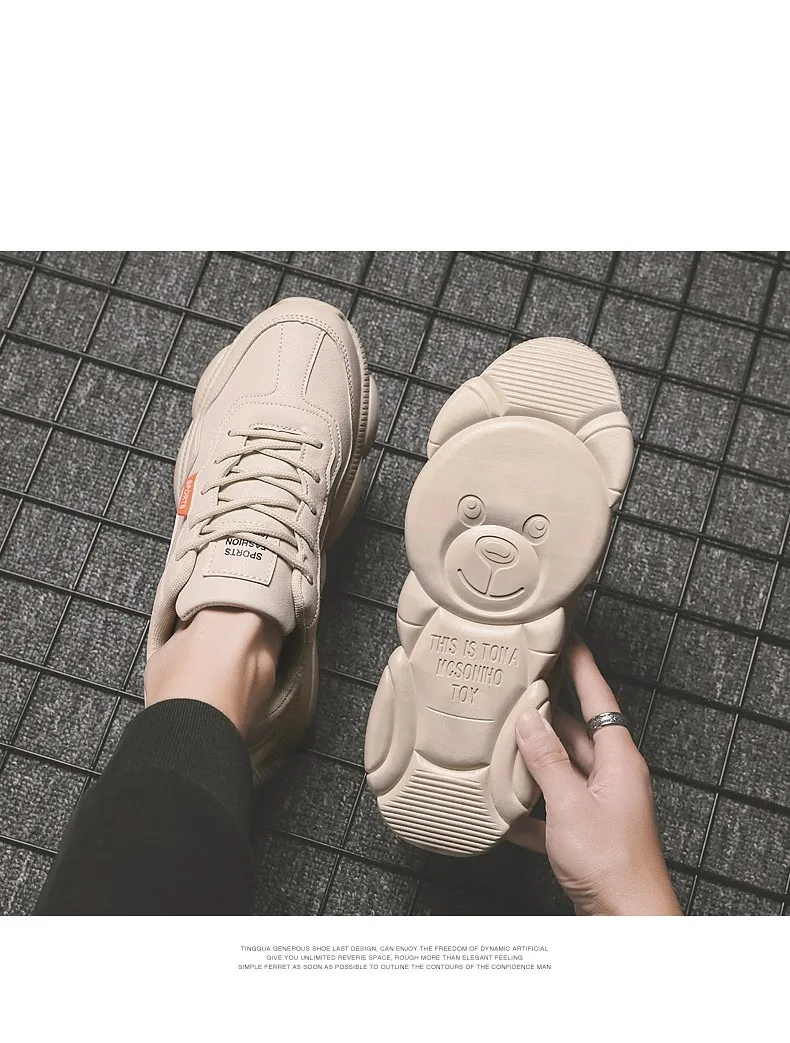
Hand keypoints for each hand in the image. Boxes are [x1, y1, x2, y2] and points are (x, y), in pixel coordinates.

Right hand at [509, 635, 681, 915]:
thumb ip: (546, 760)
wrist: (626, 920)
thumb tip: (527, 720)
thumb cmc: (612, 864)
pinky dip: (528, 807)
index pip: (598, 699)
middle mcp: (611, 777)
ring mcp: (598, 805)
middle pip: (574, 731)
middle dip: (544, 710)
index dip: (581, 666)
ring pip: (560, 769)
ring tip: (498, 737)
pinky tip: (501, 808)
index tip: (567, 636)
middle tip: (517, 684)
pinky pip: (551, 809)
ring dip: (531, 758)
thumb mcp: (570, 804)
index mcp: (618, 760)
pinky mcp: (584, 833)